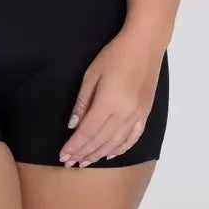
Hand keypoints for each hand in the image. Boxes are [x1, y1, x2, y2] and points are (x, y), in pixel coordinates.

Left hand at [58, 27, 165, 166]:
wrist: (144, 45)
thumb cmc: (114, 55)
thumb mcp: (92, 73)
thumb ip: (83, 101)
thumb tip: (73, 125)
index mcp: (108, 103)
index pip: (87, 132)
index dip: (74, 146)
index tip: (63, 155)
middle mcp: (124, 115)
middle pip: (100, 141)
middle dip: (83, 153)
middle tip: (69, 163)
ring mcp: (137, 117)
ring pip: (115, 144)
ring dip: (98, 154)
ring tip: (84, 162)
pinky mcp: (145, 115)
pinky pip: (132, 139)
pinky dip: (119, 150)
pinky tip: (109, 154)